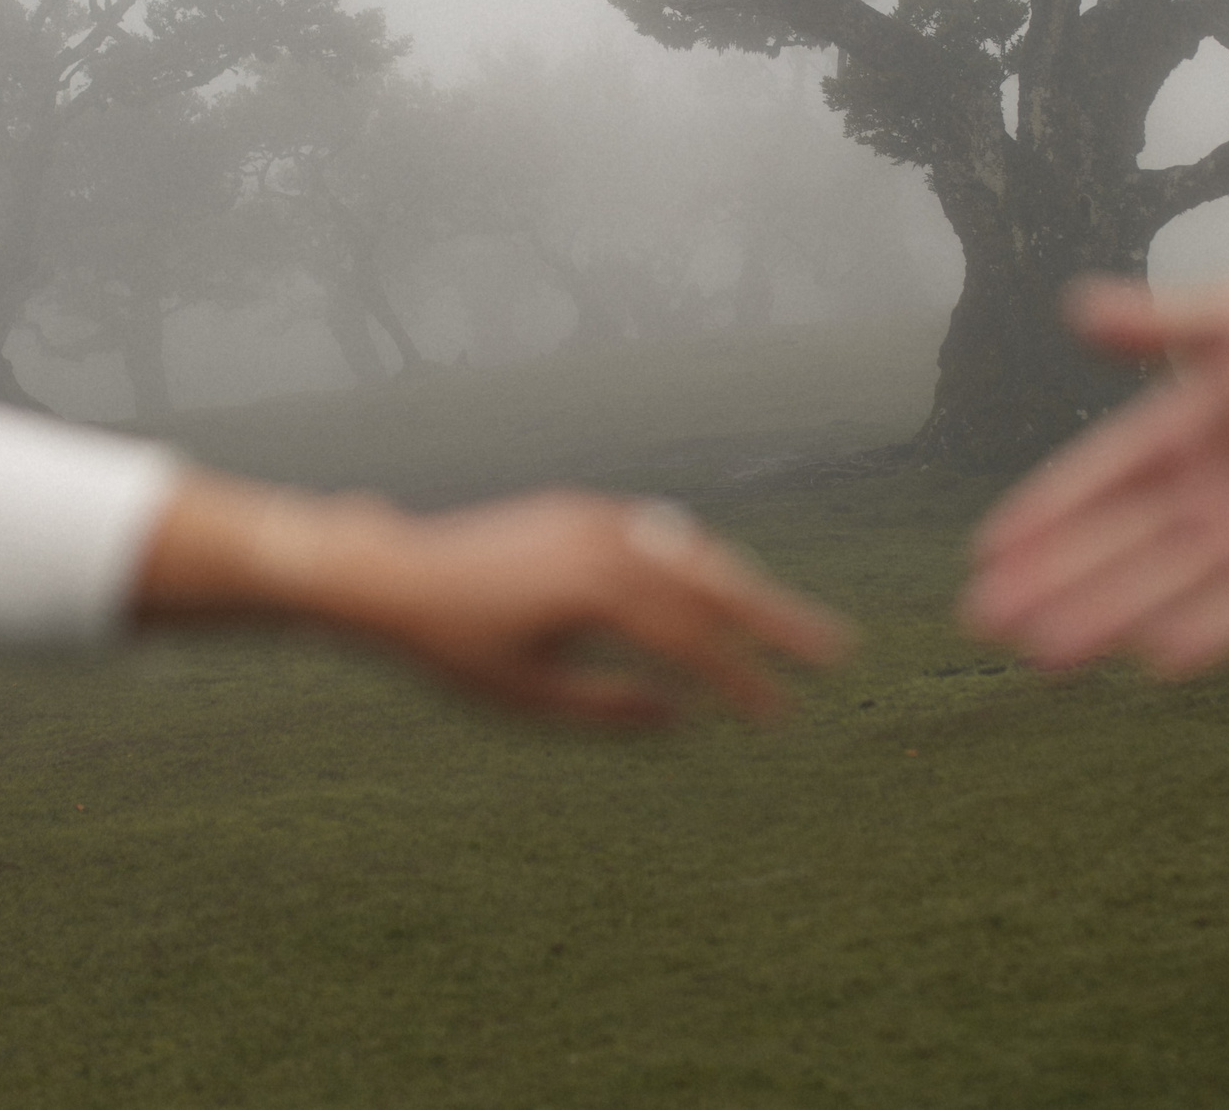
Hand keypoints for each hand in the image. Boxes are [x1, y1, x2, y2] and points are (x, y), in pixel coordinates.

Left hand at [135, 479, 852, 726]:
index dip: (744, 681)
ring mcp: (597, 520)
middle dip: (780, 619)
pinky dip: (698, 562)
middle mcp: (608, 543)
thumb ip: (607, 709)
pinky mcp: (582, 512)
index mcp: (599, 592)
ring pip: (693, 553)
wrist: (390, 576)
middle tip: (838, 651)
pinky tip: (718, 586)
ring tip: (786, 626)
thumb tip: (680, 716)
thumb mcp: (526, 697)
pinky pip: (659, 535)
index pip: (695, 641)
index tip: (782, 716)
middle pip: (717, 582)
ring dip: (745, 588)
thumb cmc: (450, 648)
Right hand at [963, 277, 1228, 678]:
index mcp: (1180, 432)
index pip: (1095, 481)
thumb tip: (1075, 310)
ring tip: (1040, 653)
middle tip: (981, 618)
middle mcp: (1203, 496)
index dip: (1042, 515)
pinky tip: (1154, 660)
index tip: (986, 550)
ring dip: (1102, 619)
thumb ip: (1161, 327)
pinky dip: (1204, 635)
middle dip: (1048, 583)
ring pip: (1159, 588)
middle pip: (1110, 548)